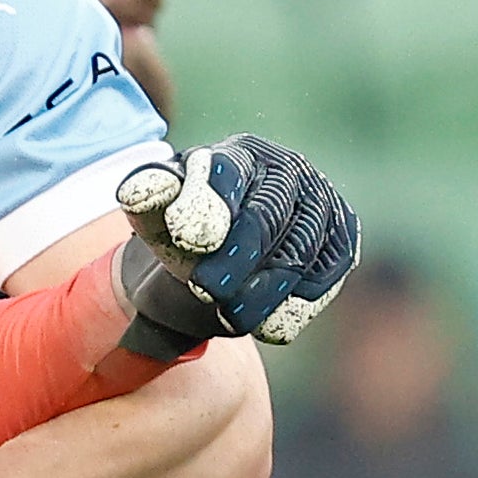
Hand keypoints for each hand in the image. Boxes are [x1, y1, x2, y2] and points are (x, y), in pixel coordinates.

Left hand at [112, 136, 359, 357]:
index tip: (188, 241)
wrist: (219, 255)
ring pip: (300, 249)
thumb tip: (138, 190)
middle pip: (266, 215)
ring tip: (232, 318)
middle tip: (205, 291)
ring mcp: (320, 203)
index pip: (226, 174)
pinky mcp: (339, 238)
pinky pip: (328, 270)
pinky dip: (300, 300)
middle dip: (235, 259)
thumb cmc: (182, 229)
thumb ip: (145, 199)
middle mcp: (288, 170)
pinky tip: (269, 323)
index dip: (208, 207)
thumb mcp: (154, 214)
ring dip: (265, 290)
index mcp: (238, 154)